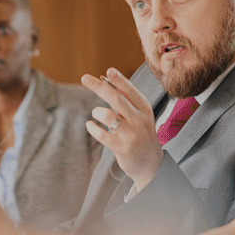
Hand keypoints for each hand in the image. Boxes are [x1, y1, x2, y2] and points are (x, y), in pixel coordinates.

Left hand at [81, 67, 164, 189]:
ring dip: (97, 112)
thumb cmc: (140, 133)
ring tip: (95, 114)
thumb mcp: (138, 115)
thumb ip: (124, 100)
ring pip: (108, 116)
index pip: (130, 90)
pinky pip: (102, 135)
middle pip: (116, 98)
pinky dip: (92, 128)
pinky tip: (90, 126)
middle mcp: (139, 119)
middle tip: (84, 78)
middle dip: (99, 86)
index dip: (119, 80)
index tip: (108, 70)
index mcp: (144, 108)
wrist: (150, 163)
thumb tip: (104, 80)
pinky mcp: (122, 148)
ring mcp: (131, 134)